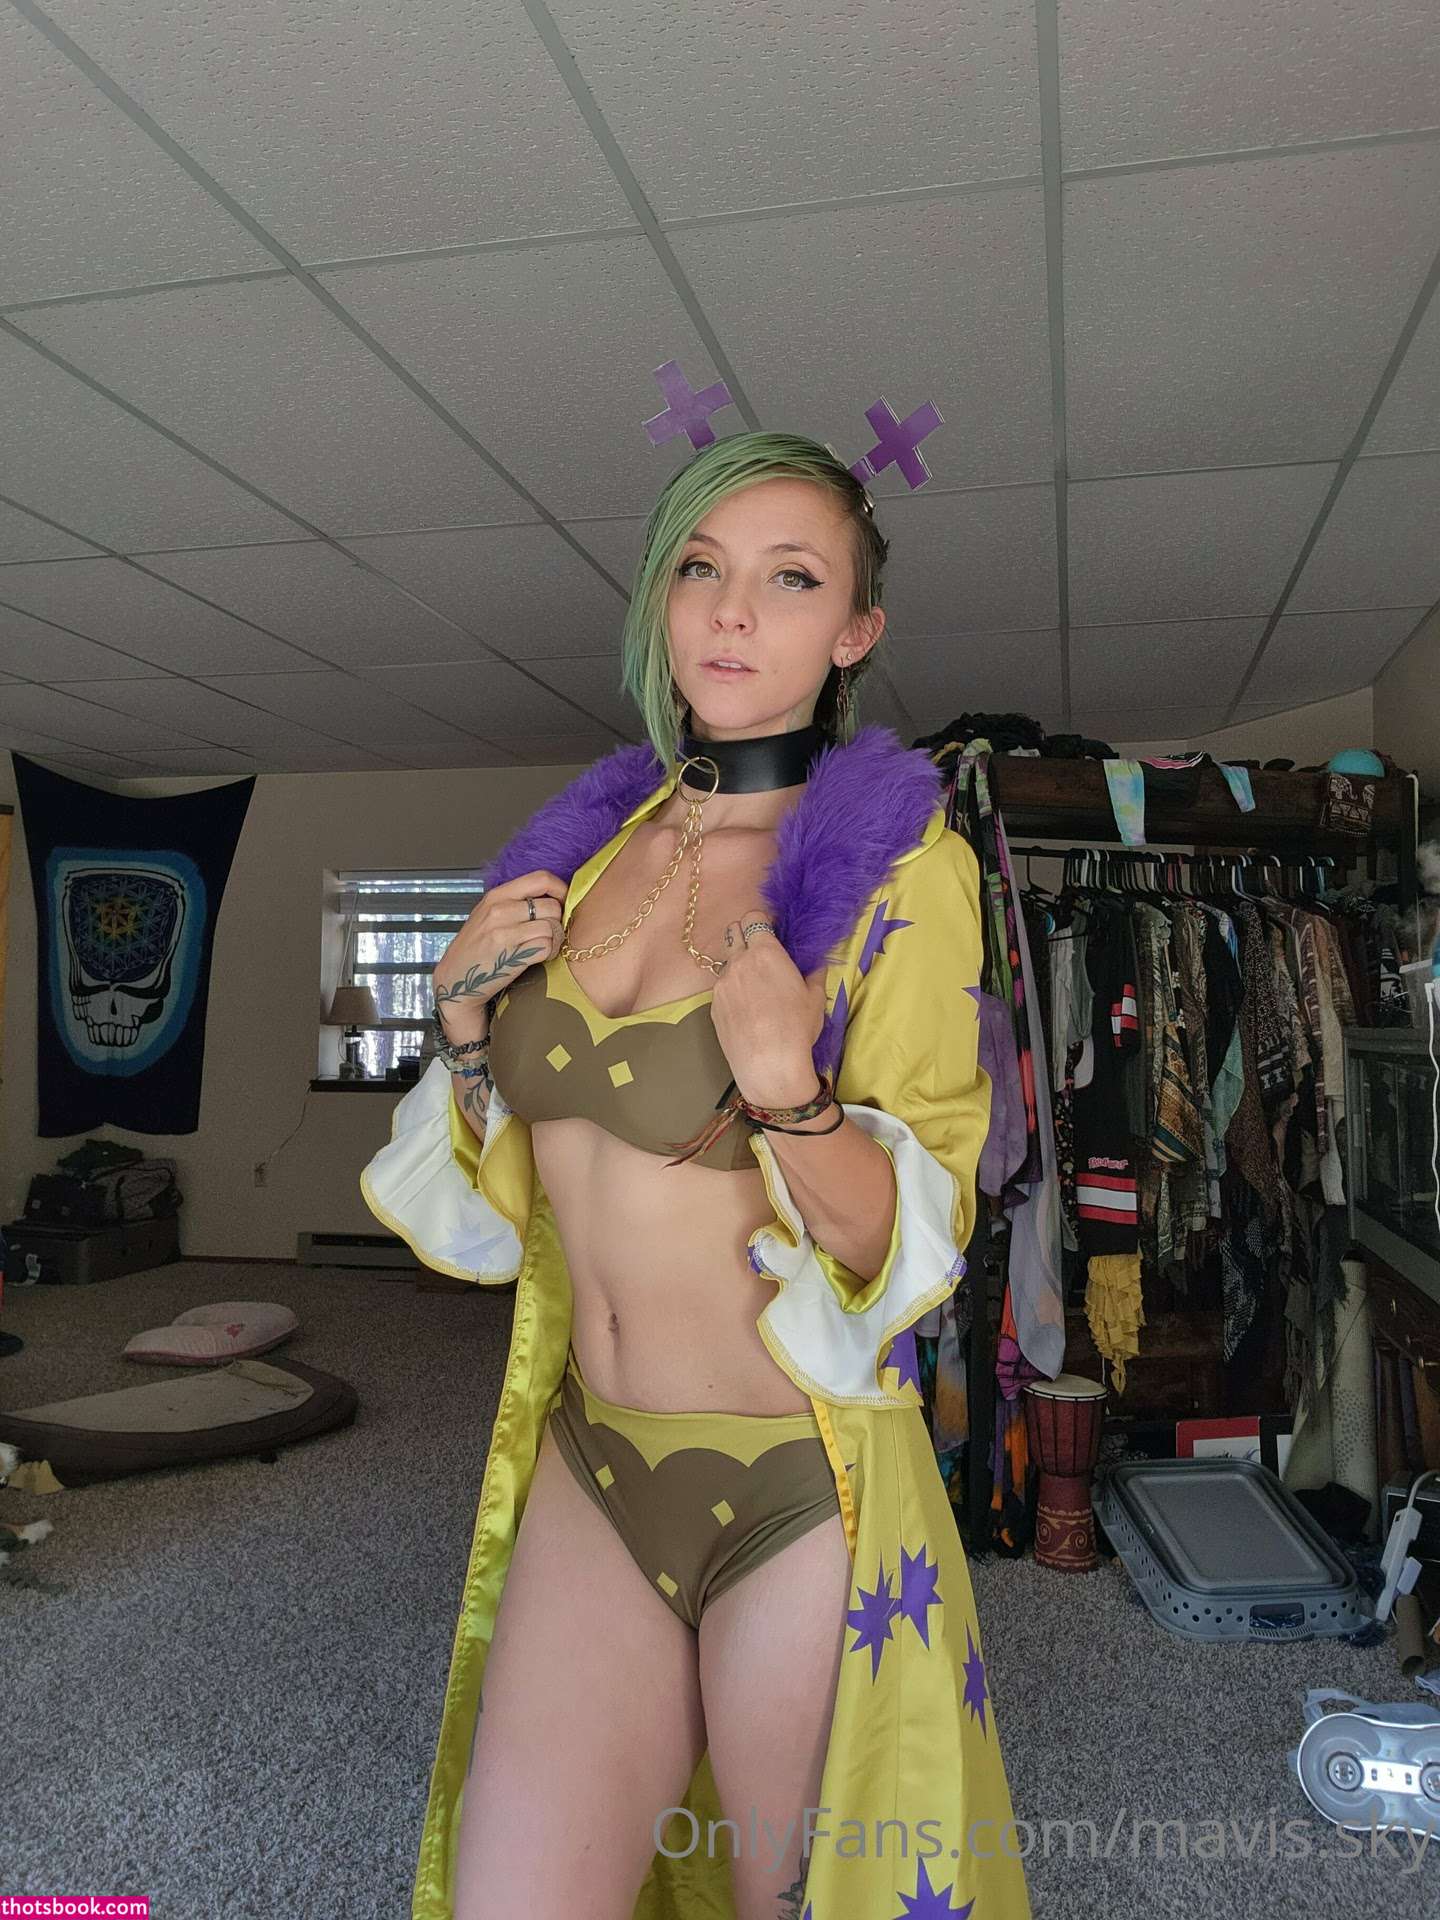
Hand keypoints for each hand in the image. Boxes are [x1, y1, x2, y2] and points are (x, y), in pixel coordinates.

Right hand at [431, 869, 566, 1036]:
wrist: (456, 979)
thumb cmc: (475, 948)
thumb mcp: (487, 914)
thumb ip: (514, 902)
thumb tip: (550, 896)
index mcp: (496, 896)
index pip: (541, 878)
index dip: (560, 889)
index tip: (562, 902)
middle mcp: (499, 910)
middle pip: (552, 905)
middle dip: (558, 920)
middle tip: (550, 931)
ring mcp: (504, 933)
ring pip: (553, 926)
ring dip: (555, 939)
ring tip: (544, 945)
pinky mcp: (512, 956)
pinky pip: (547, 946)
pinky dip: (550, 953)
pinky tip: (540, 957)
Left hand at [710, 910, 826, 1107]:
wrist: (768, 1066)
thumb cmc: (797, 1028)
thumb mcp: (816, 998)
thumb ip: (814, 972)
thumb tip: (815, 963)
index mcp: (765, 953)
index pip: (753, 917)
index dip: (763, 923)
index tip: (773, 935)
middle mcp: (738, 962)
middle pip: (733, 932)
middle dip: (746, 936)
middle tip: (763, 955)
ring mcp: (721, 984)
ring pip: (727, 962)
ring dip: (739, 966)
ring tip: (756, 989)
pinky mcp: (713, 1006)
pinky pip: (722, 987)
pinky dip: (733, 990)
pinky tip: (747, 1010)